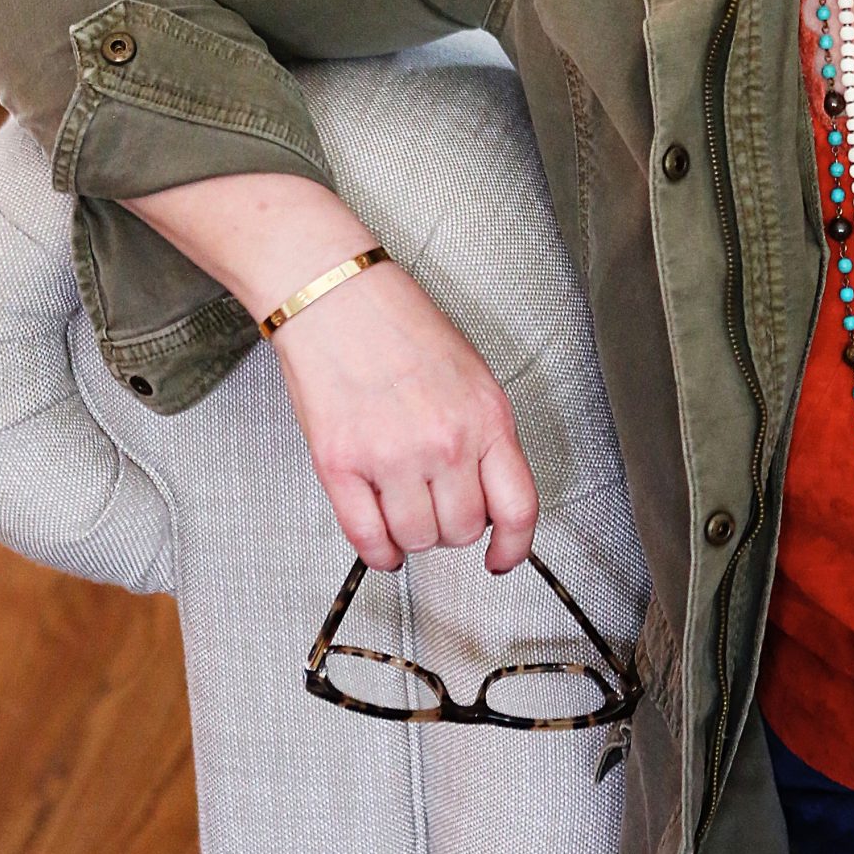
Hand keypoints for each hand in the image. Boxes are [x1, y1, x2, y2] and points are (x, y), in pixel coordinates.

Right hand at [270, 258, 540, 572]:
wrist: (335, 295)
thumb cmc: (399, 325)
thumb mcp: (471, 375)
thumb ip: (484, 435)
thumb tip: (488, 492)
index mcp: (487, 417)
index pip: (518, 507)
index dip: (514, 546)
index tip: (502, 558)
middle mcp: (445, 441)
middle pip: (463, 529)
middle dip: (453, 530)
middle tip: (438, 510)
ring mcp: (391, 456)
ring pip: (418, 539)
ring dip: (413, 538)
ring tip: (405, 514)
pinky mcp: (340, 464)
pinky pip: (367, 538)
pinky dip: (378, 552)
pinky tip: (381, 542)